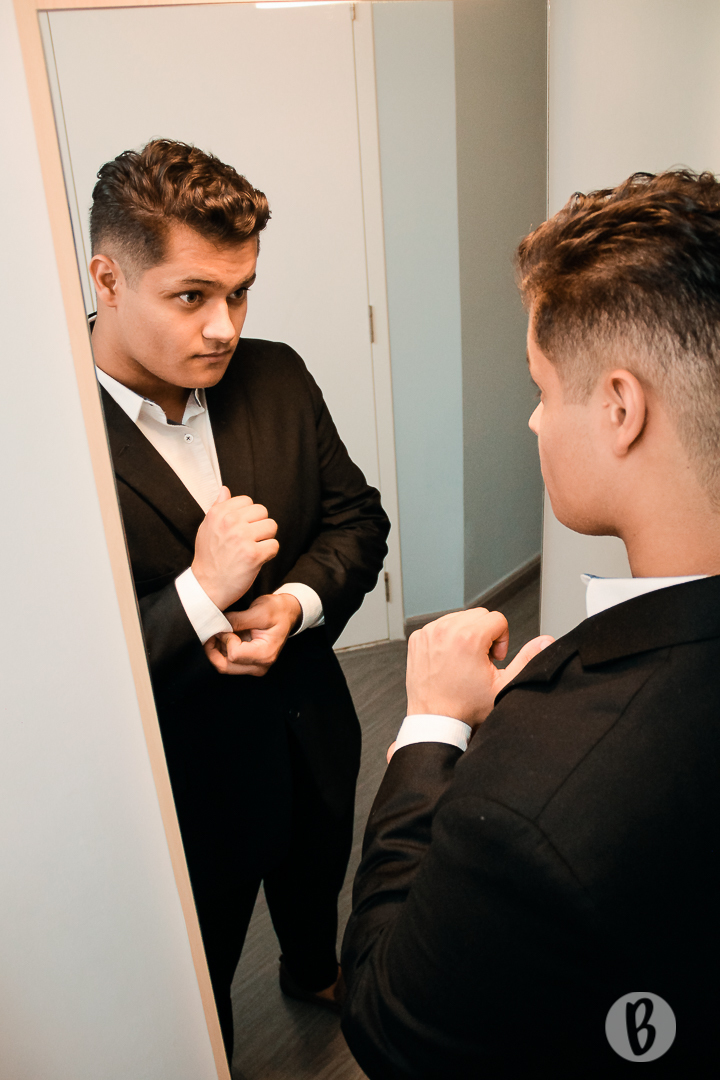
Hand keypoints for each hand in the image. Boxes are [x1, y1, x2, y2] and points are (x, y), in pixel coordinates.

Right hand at [192, 487, 278, 610]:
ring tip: (253, 549)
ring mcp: (243, 538)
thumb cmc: (209, 558)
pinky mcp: (254, 554)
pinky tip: (257, 560)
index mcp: (219, 513)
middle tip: (249, 540)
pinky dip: (269, 554)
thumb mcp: (206, 528)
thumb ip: (218, 507)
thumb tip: (225, 490)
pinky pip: (274, 545)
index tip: (241, 528)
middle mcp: (230, 522)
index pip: (248, 501)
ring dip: (266, 539)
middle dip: (260, 526)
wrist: (207, 586)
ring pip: (272, 526)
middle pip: (263, 512)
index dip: (248, 516)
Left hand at [203, 593, 301, 675]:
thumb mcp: (259, 611)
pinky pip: (227, 663)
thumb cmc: (277, 611)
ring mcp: (254, 667)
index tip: (227, 625)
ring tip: (219, 631)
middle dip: (213, 649)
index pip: (234, 654)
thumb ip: (237, 620)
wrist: (286, 613)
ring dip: (216, 649)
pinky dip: (221, 650)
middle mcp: (260, 666)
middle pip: (225, 666)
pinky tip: (223, 636)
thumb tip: (216, 626)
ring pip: (223, 666)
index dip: (225, 639)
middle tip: (212, 631)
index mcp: (265, 654)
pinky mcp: (249, 665)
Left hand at [405, 608, 552, 729]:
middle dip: (485, 635)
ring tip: (464, 661)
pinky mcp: (418, 638)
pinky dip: (448, 638)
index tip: (493, 660)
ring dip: (466, 634)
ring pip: (459, 617)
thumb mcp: (504, 685)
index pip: (498, 619)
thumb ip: (528, 659)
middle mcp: (446, 630)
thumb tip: (546, 641)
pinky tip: (450, 660)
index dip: (502, 640)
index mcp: (468, 638)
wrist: (436, 720)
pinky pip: (440, 625)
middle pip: (479, 615)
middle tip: (480, 661)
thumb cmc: (466, 707)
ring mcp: (429, 633)